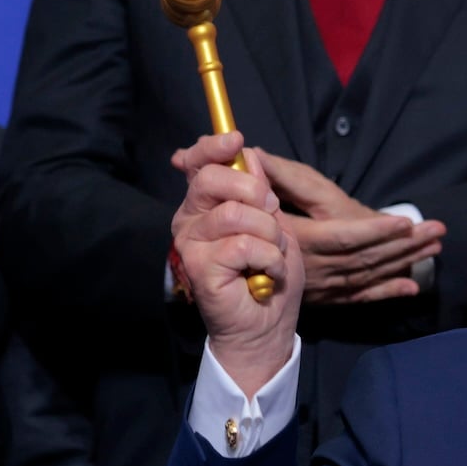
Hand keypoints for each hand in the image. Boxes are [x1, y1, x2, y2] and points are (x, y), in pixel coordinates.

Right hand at [169, 133, 301, 396]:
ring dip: (269, 235)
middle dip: (253, 191)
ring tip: (271, 256)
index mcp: (207, 204)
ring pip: (234, 213)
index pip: (198, 163)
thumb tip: (248, 153)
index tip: (235, 140)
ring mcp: (192, 243)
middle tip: (271, 214)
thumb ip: (260, 189)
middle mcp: (192, 219)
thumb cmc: (270, 275)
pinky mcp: (199, 267)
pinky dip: (268, 258)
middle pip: (211, 178)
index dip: (214, 146)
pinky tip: (266, 274)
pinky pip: (241, 244)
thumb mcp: (274, 223)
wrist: (266, 326)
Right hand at [259, 153, 445, 304]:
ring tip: (435, 247)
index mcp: (304, 239)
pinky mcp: (330, 296)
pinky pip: (362, 296)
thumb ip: (273, 176)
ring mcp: (325, 286)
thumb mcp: (267, 196)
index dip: (375, 232)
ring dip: (404, 261)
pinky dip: (387, 292)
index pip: (344, 238)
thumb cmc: (262, 221)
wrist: (249, 273)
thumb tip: (255, 153)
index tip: (405, 222)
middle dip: (404, 245)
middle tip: (437, 230)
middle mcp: (316, 267)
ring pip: (370, 275)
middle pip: (367, 257)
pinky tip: (412, 289)